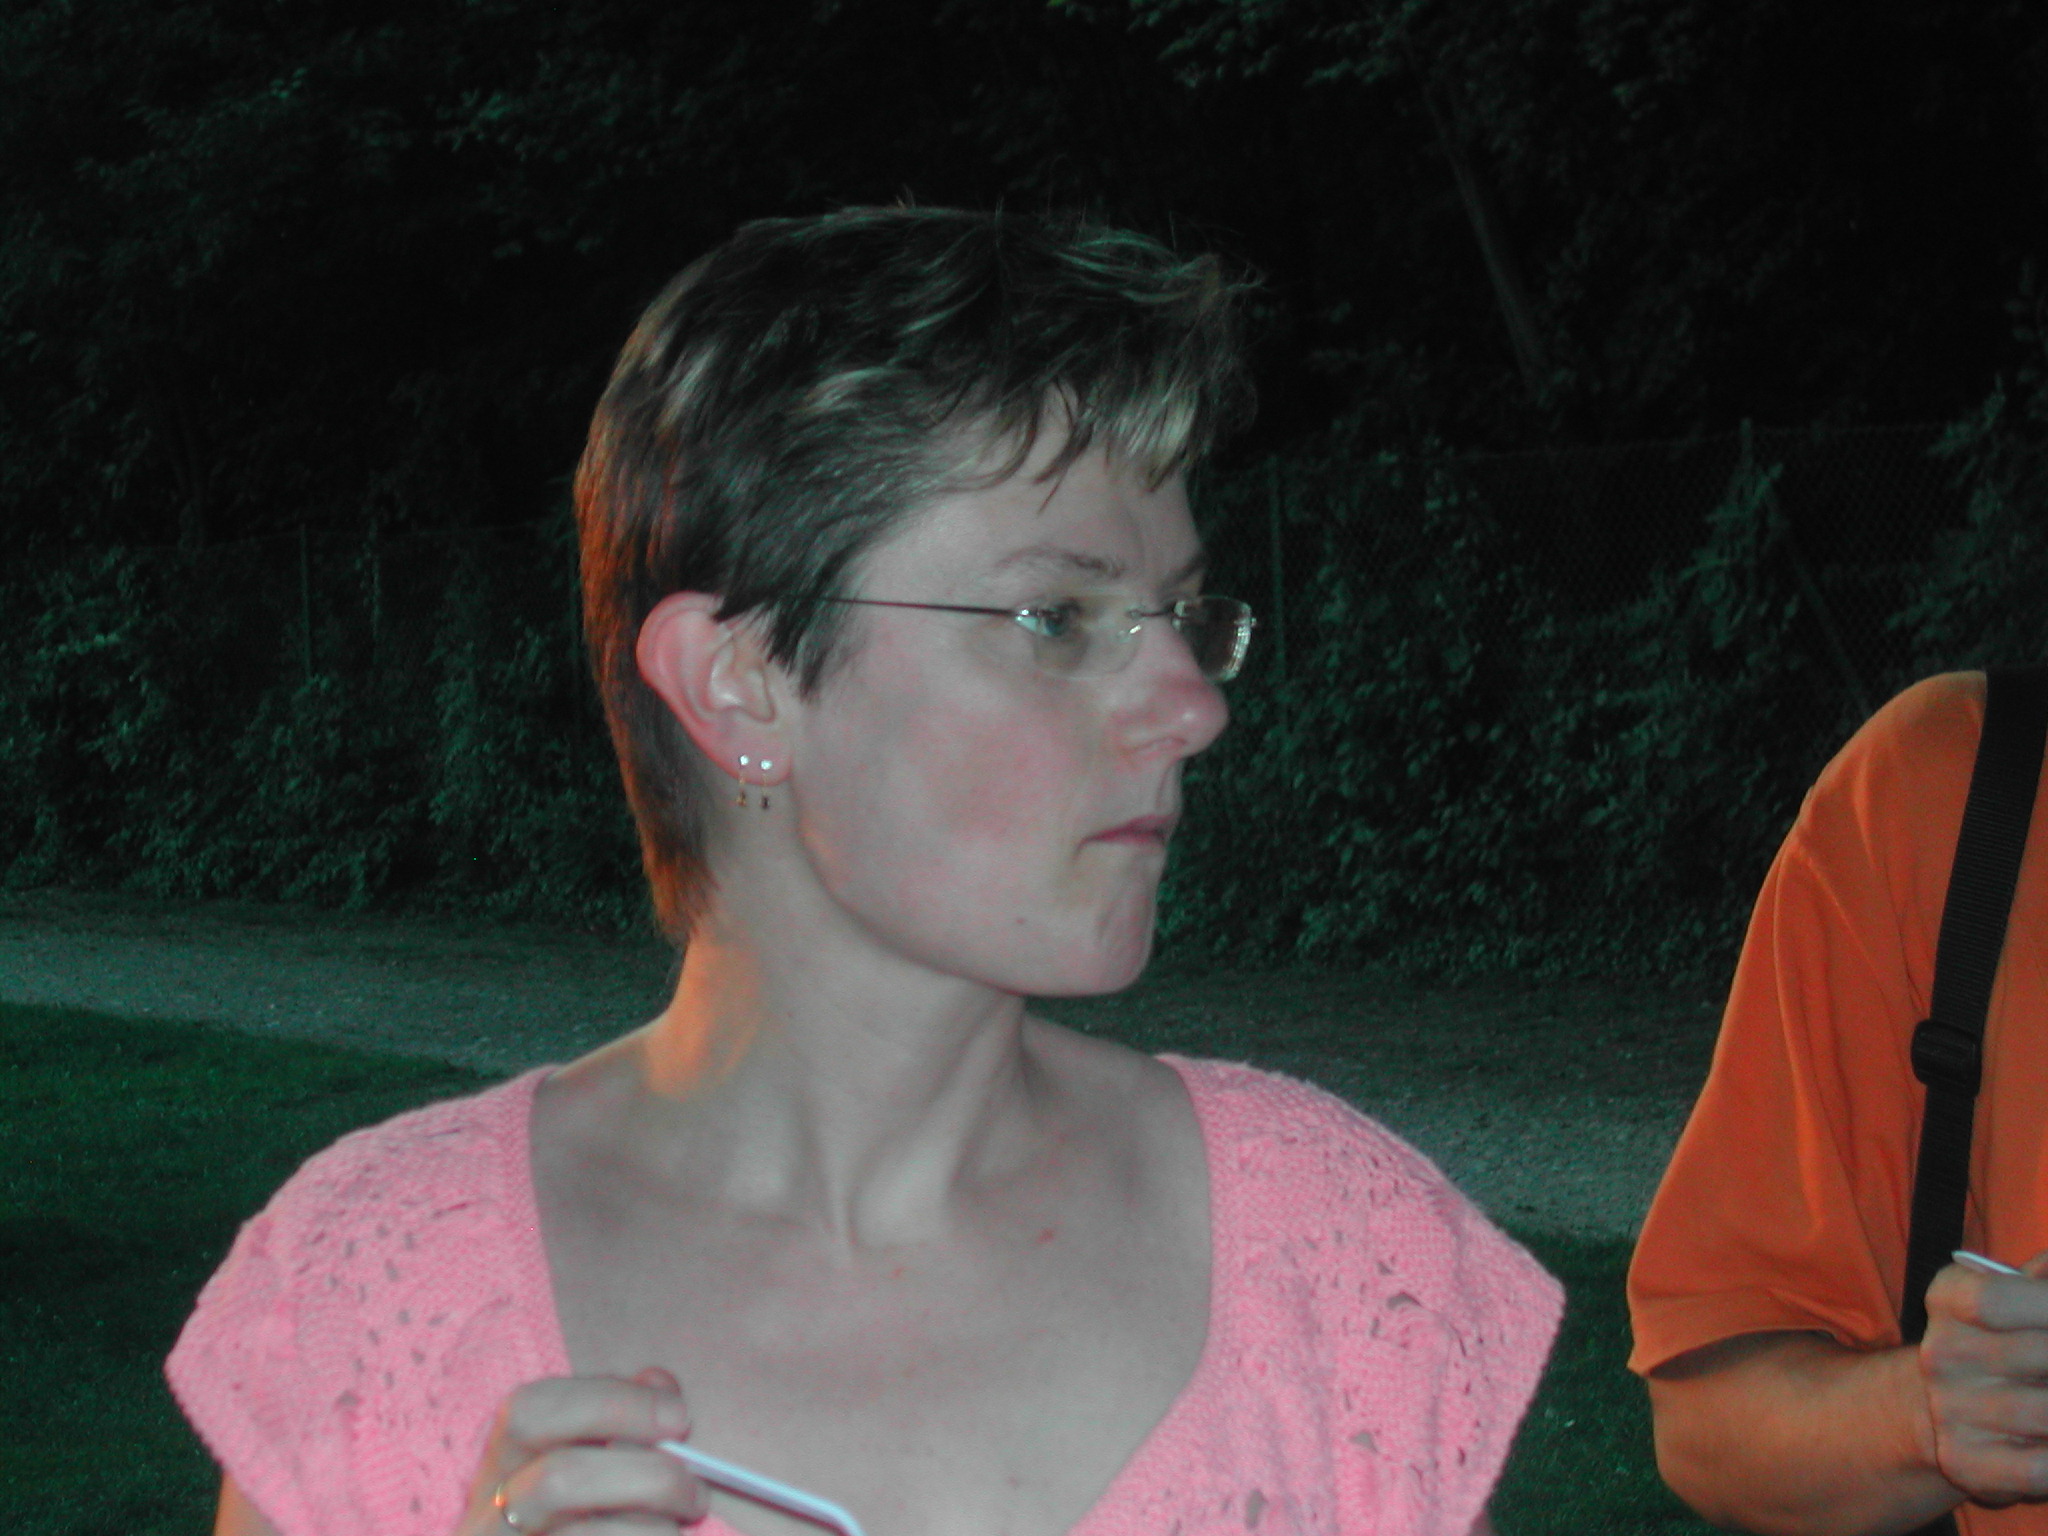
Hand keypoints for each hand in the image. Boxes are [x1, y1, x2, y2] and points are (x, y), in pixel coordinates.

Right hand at [457, 1367, 709, 1534]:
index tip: (679, 1416)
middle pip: (558, 1478)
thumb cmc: (585, 1523)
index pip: (532, 1411)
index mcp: (499, 1468)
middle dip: (645, 1476)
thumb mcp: (592, 1469)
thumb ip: (622, 1420)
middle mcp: (486, 1517)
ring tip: (678, 1529)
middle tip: (695, 1491)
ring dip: (652, 1529)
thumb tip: (661, 1387)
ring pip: (583, 1534)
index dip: (611, 1403)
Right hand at [1920, 1250, 2047, 1505]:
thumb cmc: (2004, 1343)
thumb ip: (2040, 1277)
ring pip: (2044, 1413)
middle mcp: (1941, 1354)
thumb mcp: (2013, 1295)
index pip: (1997, 1298)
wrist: (1942, 1410)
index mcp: (1949, 1298)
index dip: (2044, 1305)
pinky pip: (2040, 1468)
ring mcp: (1950, 1410)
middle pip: (2038, 1354)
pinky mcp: (1966, 1462)